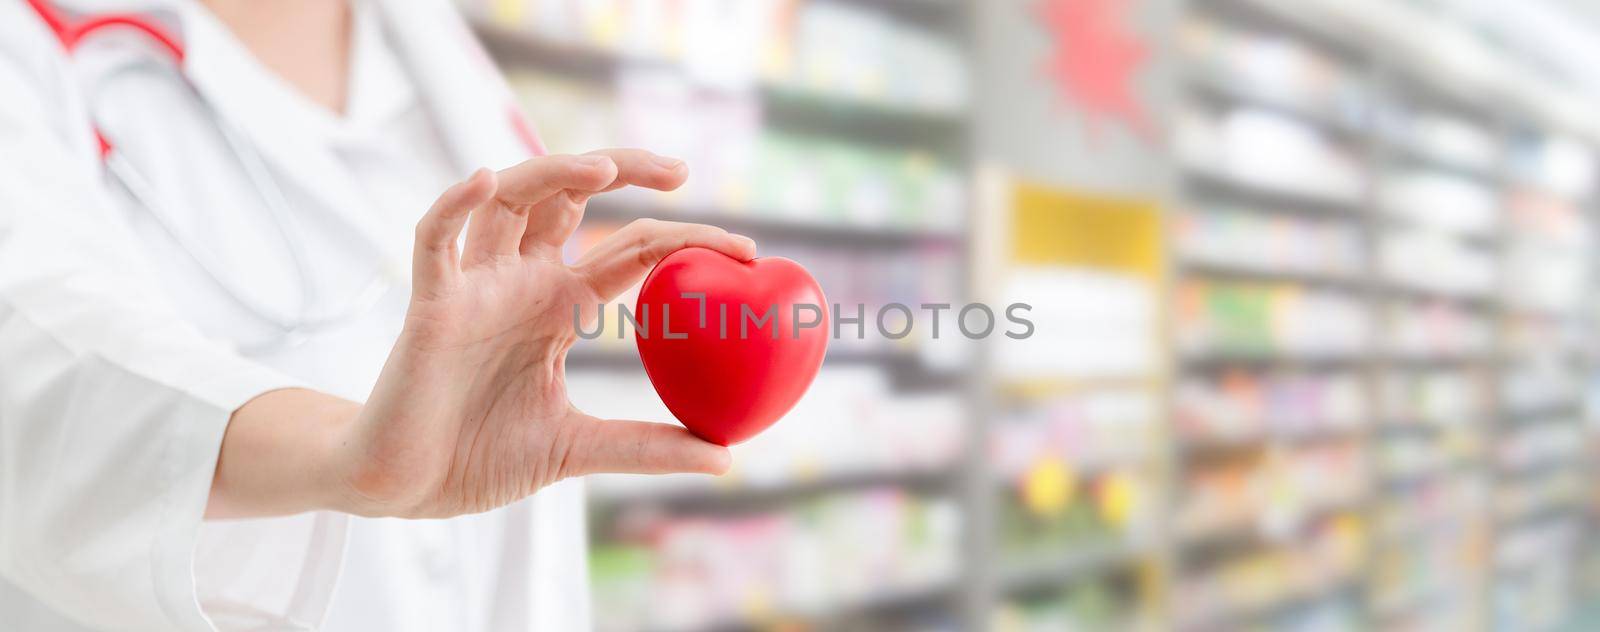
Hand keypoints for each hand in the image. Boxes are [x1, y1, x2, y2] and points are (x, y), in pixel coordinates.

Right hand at [333, 150, 754, 517]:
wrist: (403, 486)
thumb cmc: (478, 456)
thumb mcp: (577, 448)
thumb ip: (644, 446)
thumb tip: (726, 457)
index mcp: (558, 307)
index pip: (632, 253)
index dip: (685, 239)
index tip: (747, 250)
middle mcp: (520, 282)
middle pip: (572, 198)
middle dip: (624, 169)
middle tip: (681, 170)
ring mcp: (474, 286)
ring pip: (509, 200)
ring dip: (551, 173)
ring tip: (601, 168)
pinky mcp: (429, 304)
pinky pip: (435, 239)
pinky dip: (455, 205)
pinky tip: (484, 180)